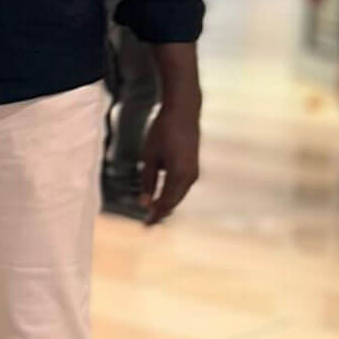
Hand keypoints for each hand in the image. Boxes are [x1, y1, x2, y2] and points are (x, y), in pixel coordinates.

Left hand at [141, 101, 199, 224]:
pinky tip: (162, 198)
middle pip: (174, 202)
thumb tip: (144, 204)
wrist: (183, 112)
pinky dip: (172, 195)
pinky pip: (182, 188)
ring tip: (153, 214)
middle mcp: (190, 177)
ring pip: (179, 196)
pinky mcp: (194, 168)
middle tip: (147, 225)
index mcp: (178, 175)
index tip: (145, 226)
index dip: (155, 215)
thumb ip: (147, 181)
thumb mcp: (149, 157)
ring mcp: (194, 172)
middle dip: (161, 213)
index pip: (165, 202)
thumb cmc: (162, 131)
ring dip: (167, 205)